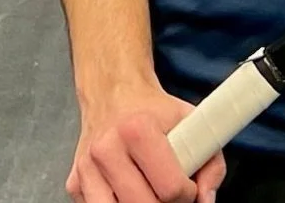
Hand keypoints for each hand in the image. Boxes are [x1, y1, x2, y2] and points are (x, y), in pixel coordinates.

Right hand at [68, 79, 224, 202]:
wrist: (114, 93)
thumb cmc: (155, 111)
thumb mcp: (192, 122)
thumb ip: (211, 163)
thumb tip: (206, 201)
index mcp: (137, 130)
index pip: (170, 189)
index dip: (188, 194)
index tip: (189, 186)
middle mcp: (106, 149)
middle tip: (171, 193)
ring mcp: (86, 168)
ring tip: (151, 193)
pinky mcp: (74, 183)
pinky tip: (128, 190)